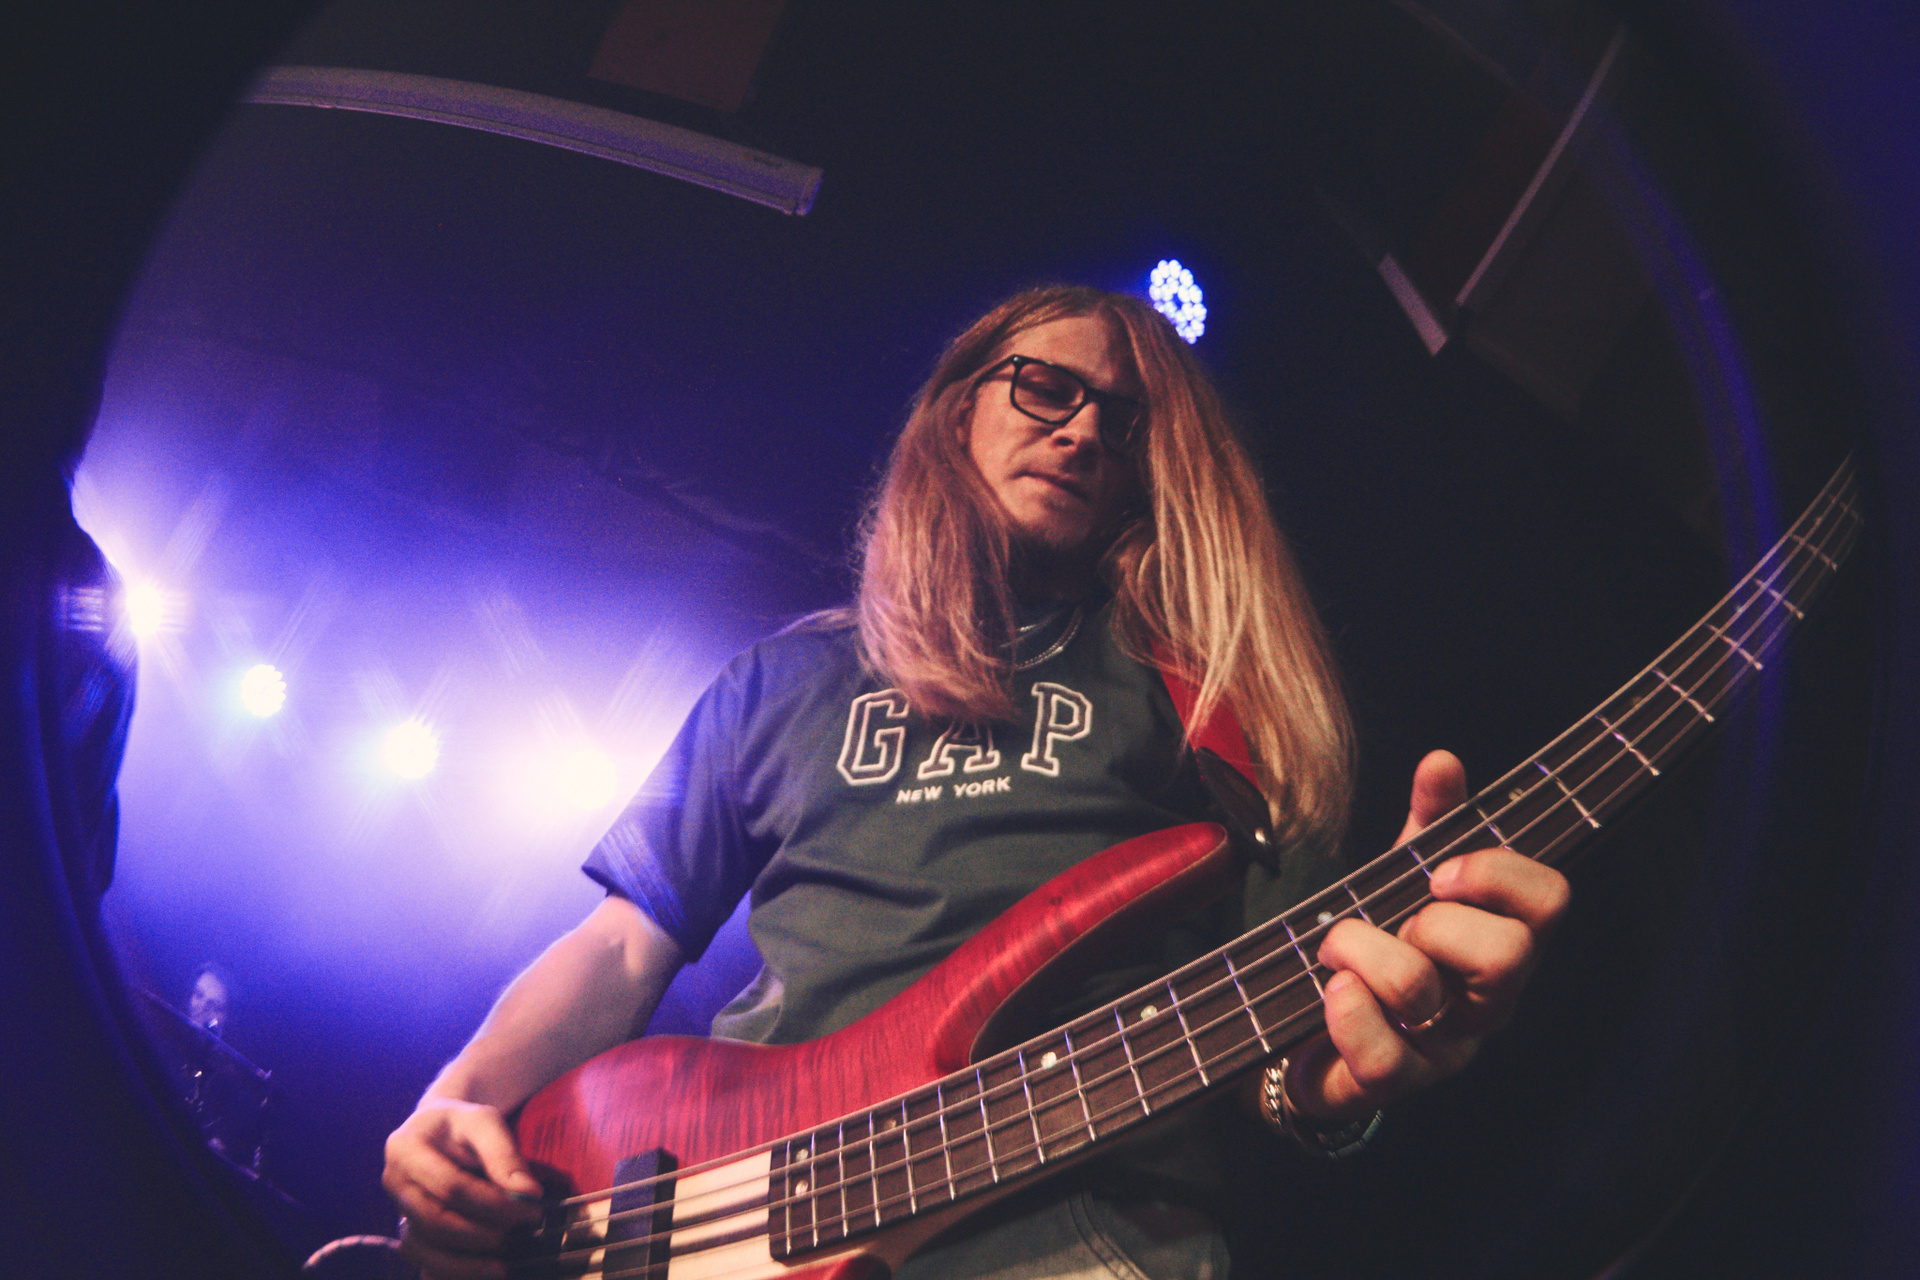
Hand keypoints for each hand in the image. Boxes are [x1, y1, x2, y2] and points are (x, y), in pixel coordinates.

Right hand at [383, 1096, 543, 1279]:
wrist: (439, 1128)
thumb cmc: (462, 1123)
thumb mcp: (485, 1121)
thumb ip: (504, 1155)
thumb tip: (529, 1194)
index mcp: (405, 1148)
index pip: (450, 1186)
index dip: (491, 1202)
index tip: (530, 1208)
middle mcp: (393, 1181)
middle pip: (433, 1219)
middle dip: (478, 1233)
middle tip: (519, 1232)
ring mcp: (396, 1209)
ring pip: (423, 1247)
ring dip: (463, 1262)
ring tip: (501, 1265)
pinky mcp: (407, 1228)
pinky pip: (423, 1259)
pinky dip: (451, 1270)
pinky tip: (482, 1271)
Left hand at [1285, 750, 1569, 1125]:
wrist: (1309, 1030)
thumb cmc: (1376, 949)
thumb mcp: (1401, 877)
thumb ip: (1428, 822)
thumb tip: (1444, 762)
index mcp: (1501, 940)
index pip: (1550, 901)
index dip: (1500, 875)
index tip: (1441, 870)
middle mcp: (1487, 1001)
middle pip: (1509, 954)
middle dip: (1435, 922)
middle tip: (1394, 922)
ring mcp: (1445, 1050)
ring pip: (1425, 994)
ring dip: (1364, 952)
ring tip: (1335, 950)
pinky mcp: (1395, 1085)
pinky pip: (1383, 1057)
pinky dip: (1347, 1013)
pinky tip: (1331, 993)